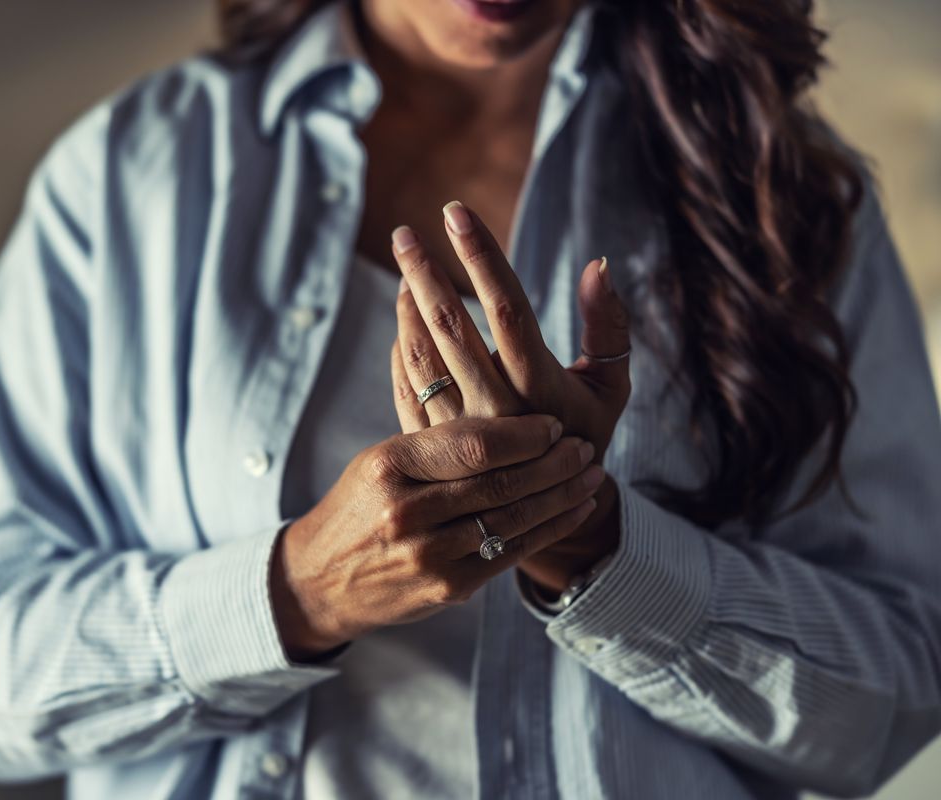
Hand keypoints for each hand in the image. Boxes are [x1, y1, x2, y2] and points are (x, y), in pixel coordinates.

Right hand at [270, 414, 599, 660]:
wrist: (321, 579)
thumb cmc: (360, 507)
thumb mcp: (380, 461)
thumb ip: (435, 443)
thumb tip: (505, 410)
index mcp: (389, 466)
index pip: (471, 445)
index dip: (522, 434)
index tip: (552, 424)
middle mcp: (407, 511)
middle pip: (499, 481)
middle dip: (553, 463)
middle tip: (584, 446)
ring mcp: (429, 555)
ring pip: (513, 518)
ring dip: (562, 495)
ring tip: (591, 474)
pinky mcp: (448, 588)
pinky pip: (511, 553)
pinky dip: (549, 529)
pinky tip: (574, 510)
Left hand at [388, 201, 632, 594]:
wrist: (550, 512)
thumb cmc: (586, 436)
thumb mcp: (611, 388)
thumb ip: (608, 327)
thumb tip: (599, 265)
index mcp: (541, 391)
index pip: (507, 309)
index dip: (481, 257)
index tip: (456, 212)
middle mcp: (495, 411)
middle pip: (451, 328)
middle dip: (425, 272)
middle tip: (405, 233)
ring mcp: (457, 431)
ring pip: (421, 355)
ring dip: (409, 305)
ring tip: (406, 266)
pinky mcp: (432, 446)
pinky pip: (406, 385)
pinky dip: (401, 345)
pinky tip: (403, 315)